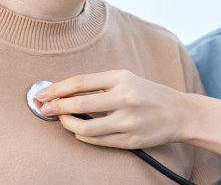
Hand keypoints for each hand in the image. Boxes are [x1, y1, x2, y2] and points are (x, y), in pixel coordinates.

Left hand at [33, 69, 193, 149]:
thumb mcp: (126, 79)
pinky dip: (83, 137)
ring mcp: (129, 121)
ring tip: (62, 120)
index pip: (81, 83)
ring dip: (68, 125)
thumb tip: (64, 91)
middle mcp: (125, 98)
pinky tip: (78, 132)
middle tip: (44, 109)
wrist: (179, 113)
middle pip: (80, 105)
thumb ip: (98, 84)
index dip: (57, 89)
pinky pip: (98, 141)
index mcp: (121, 78)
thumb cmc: (147, 94)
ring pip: (86, 128)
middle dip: (57, 107)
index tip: (41, 94)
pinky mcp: (131, 140)